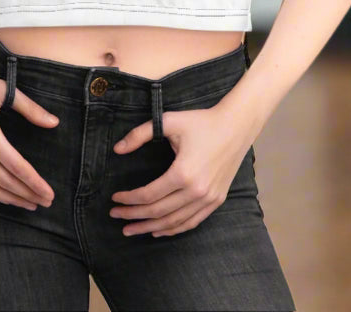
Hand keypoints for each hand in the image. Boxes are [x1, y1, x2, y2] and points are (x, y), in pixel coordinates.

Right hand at [0, 57, 59, 210]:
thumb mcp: (4, 90)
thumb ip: (30, 108)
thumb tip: (55, 123)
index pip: (16, 166)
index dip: (34, 183)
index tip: (49, 194)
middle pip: (4, 181)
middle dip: (27, 194)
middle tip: (45, 202)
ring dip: (9, 199)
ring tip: (28, 203)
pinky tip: (1, 197)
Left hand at [109, 104, 253, 236]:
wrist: (235, 126)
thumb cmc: (201, 122)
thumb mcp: (168, 121)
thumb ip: (140, 134)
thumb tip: (117, 149)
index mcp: (183, 173)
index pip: (149, 195)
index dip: (129, 199)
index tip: (114, 199)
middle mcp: (197, 191)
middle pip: (158, 212)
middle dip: (134, 216)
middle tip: (115, 216)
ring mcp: (209, 199)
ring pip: (174, 222)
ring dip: (150, 228)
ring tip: (131, 229)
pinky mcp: (217, 201)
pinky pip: (191, 222)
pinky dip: (173, 229)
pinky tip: (158, 230)